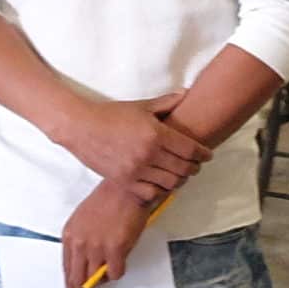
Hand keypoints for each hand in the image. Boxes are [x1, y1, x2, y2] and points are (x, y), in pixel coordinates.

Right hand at [54, 93, 208, 202]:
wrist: (81, 127)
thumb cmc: (111, 114)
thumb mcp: (141, 106)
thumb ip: (166, 103)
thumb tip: (185, 94)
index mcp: (155, 134)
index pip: (190, 149)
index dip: (203, 154)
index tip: (207, 155)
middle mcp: (148, 154)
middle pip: (184, 168)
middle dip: (194, 168)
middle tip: (195, 166)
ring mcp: (136, 170)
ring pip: (170, 183)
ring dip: (179, 180)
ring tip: (180, 175)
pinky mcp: (124, 181)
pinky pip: (150, 193)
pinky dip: (160, 190)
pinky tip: (160, 183)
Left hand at [61, 182, 152, 287]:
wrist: (125, 187)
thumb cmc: (108, 199)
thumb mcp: (83, 219)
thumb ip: (81, 241)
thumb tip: (86, 262)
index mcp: (70, 235)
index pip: (66, 267)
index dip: (70, 284)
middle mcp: (80, 243)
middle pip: (77, 278)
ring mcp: (97, 247)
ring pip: (96, 277)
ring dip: (103, 280)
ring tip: (109, 275)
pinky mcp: (115, 249)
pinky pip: (115, 273)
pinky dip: (118, 272)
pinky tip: (120, 264)